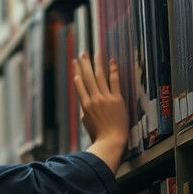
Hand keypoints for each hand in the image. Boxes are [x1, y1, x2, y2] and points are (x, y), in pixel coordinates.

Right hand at [73, 50, 127, 173]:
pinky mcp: (117, 99)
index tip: (75, 64)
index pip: (79, 84)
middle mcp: (94, 99)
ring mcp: (105, 98)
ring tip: (95, 53)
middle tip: (82, 54)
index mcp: (85, 104)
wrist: (111, 140)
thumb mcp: (86, 122)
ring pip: (100, 76)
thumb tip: (85, 102)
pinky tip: (112, 61)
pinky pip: (114, 81)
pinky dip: (113, 70)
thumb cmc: (98, 134)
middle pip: (88, 77)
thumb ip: (85, 109)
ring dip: (97, 63)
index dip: (77, 72)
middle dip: (84, 64)